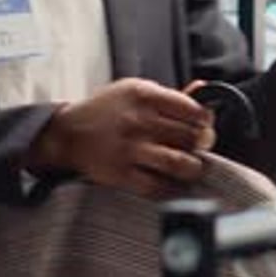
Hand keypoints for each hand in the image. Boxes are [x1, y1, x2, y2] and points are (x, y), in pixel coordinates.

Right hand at [27, 78, 214, 198]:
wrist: (69, 132)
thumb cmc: (109, 109)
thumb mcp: (136, 90)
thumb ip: (170, 94)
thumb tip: (203, 89)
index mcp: (143, 95)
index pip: (190, 108)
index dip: (205, 119)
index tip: (206, 123)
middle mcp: (138, 121)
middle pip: (188, 136)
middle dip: (202, 143)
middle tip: (202, 145)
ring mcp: (130, 149)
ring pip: (177, 163)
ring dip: (193, 167)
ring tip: (194, 166)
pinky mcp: (121, 174)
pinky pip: (156, 186)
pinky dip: (171, 188)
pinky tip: (174, 182)